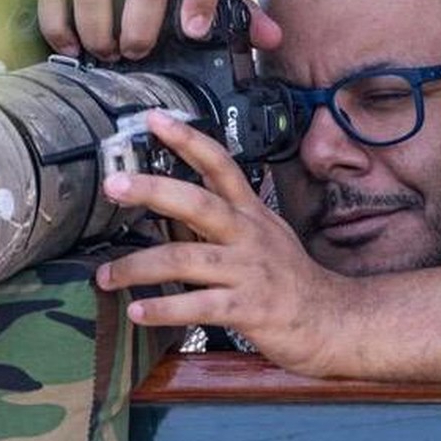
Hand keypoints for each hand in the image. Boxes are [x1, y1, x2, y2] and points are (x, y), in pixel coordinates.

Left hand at [95, 110, 347, 377]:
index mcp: (249, 214)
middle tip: (113, 185)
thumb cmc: (290, 278)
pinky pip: (199, 306)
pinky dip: (165, 309)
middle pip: (199, 203)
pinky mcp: (249, 309)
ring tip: (106, 276)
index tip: (153, 119)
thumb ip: (224, 213)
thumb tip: (180, 191)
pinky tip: (137, 312)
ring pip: (187, 259)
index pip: (219, 165)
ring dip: (139, 267)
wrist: (334, 320)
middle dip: (154, 190)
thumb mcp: (264, 233)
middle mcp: (248, 236)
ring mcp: (249, 272)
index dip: (187, 139)